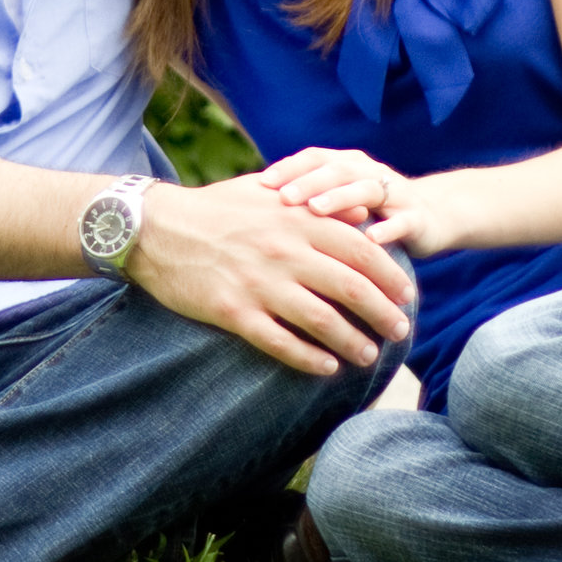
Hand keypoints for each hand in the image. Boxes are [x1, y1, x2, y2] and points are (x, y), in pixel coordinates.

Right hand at [127, 174, 415, 376]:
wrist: (154, 227)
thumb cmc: (214, 208)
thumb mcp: (268, 192)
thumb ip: (317, 202)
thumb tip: (364, 210)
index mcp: (296, 219)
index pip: (360, 249)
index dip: (389, 275)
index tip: (408, 294)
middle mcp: (283, 251)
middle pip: (351, 287)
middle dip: (383, 313)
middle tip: (400, 331)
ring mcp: (259, 283)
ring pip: (321, 320)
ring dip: (352, 342)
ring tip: (369, 355)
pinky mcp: (233, 311)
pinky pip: (280, 342)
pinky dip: (308, 358)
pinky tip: (326, 368)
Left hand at [262, 147, 460, 259]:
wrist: (433, 217)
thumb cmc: (371, 213)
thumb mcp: (340, 203)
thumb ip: (308, 200)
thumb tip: (254, 206)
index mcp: (347, 165)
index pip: (314, 158)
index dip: (289, 168)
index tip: (260, 184)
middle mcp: (370, 172)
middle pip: (336, 169)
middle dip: (308, 182)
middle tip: (283, 198)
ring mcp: (395, 193)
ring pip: (366, 189)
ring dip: (340, 198)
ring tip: (317, 210)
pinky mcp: (417, 218)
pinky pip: (402, 221)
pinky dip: (386, 229)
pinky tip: (370, 240)